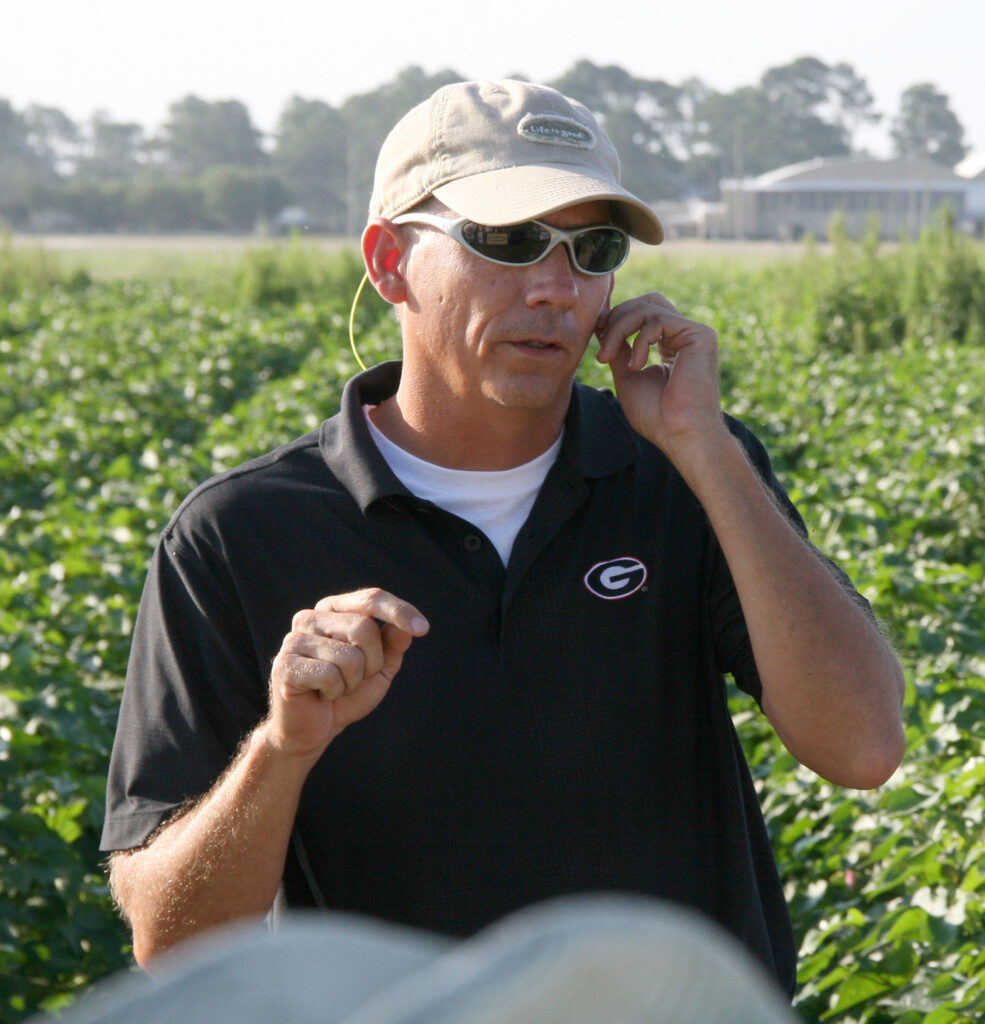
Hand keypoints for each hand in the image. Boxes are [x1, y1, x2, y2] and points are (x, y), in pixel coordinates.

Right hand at [266, 588, 428, 759]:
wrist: (314, 729)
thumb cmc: (347, 693)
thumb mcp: (379, 668)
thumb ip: (393, 644)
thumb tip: (409, 628)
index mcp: (334, 611)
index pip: (370, 599)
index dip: (399, 611)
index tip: (423, 629)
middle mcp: (310, 617)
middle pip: (364, 628)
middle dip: (372, 662)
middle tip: (356, 678)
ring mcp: (294, 640)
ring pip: (350, 656)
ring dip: (352, 681)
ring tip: (336, 688)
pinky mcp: (284, 665)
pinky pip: (329, 675)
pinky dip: (335, 692)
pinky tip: (321, 695)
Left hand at [595, 292, 724, 459]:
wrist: (680, 435)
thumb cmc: (656, 416)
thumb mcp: (627, 377)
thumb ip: (619, 350)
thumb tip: (604, 326)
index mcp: (670, 345)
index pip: (642, 314)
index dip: (615, 319)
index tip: (597, 338)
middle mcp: (683, 336)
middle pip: (645, 302)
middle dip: (616, 319)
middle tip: (602, 351)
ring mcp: (693, 334)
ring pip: (648, 306)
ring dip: (619, 329)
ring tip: (609, 359)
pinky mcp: (700, 335)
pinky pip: (658, 319)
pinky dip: (639, 339)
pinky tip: (637, 366)